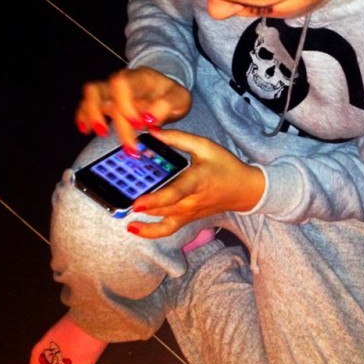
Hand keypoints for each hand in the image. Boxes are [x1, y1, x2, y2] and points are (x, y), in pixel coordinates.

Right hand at [76, 67, 191, 150]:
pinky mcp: (104, 101)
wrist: (164, 91)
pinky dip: (83, 116)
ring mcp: (111, 90)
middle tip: (126, 143)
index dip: (124, 105)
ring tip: (100, 133)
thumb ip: (168, 105)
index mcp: (139, 78)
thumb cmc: (170, 95)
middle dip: (111, 121)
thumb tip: (149, 118)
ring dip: (91, 115)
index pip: (121, 84)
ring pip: (90, 95)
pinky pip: (86, 104)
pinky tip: (86, 129)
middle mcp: (121, 81)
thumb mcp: (180, 99)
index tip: (137, 124)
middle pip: (101, 91)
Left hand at [127, 129, 265, 238]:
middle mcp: (191, 201)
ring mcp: (188, 213)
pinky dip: (149, 231)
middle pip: (161, 207)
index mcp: (196, 181)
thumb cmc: (225, 166)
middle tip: (118, 195)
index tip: (137, 204)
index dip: (154, 200)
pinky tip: (132, 227)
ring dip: (141, 213)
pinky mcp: (186, 219)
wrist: (244, 190)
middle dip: (140, 203)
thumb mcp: (205, 146)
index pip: (174, 193)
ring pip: (160, 217)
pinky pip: (166, 230)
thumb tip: (152, 132)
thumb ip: (178, 138)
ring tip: (121, 205)